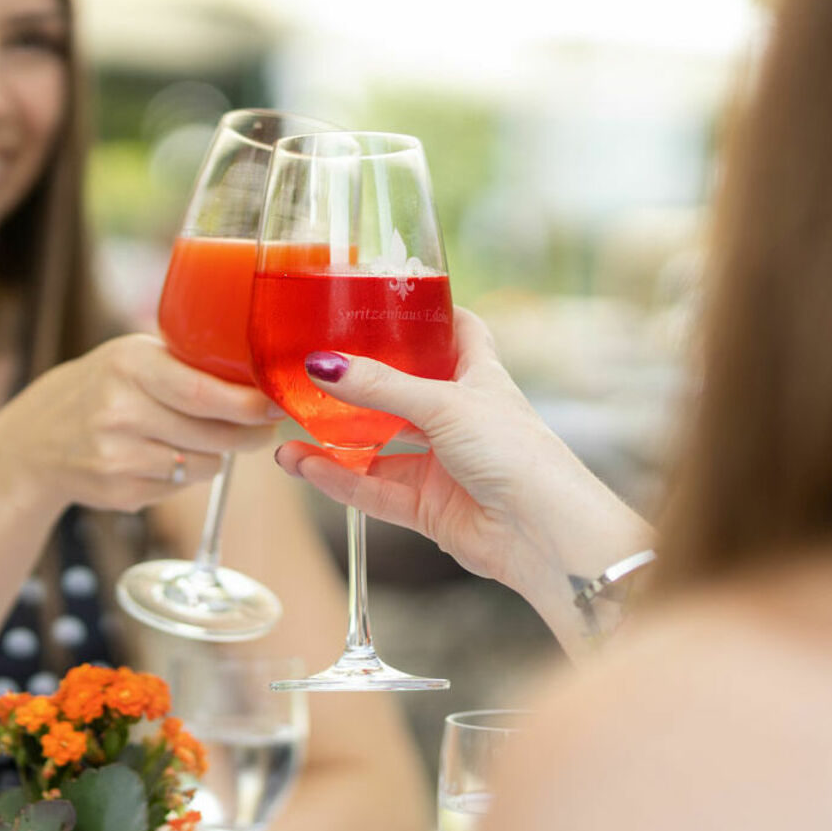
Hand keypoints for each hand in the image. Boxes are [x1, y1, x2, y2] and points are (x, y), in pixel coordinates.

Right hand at [0, 333, 280, 512]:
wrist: (35, 439)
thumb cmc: (104, 386)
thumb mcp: (134, 357)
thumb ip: (188, 364)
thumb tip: (263, 382)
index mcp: (129, 366)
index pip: (203, 392)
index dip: (249, 404)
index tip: (277, 405)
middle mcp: (119, 412)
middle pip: (213, 435)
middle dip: (250, 435)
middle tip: (265, 428)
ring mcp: (116, 458)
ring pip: (204, 466)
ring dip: (216, 454)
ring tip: (196, 436)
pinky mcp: (119, 494)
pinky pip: (180, 488)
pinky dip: (185, 475)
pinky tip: (160, 456)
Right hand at [273, 308, 651, 606]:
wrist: (543, 533)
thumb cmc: (517, 454)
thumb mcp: (445, 404)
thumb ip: (381, 387)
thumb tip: (323, 364)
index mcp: (480, 378)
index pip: (456, 332)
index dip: (427, 314)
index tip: (387, 297)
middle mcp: (461, 418)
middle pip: (403, 392)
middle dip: (360, 385)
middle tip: (312, 368)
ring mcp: (443, 464)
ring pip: (379, 447)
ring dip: (336, 440)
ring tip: (288, 428)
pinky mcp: (429, 508)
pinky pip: (375, 489)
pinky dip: (340, 479)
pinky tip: (304, 466)